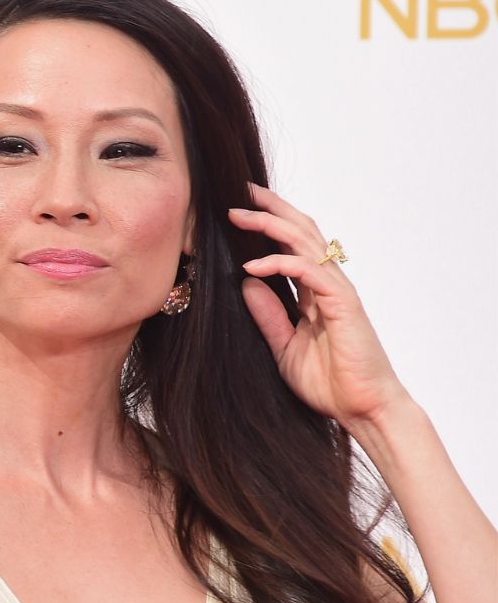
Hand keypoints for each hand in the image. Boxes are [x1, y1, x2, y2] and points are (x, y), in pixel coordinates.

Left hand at [228, 182, 409, 429]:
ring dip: (271, 225)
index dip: (271, 223)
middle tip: (240, 192)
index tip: (242, 208)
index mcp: (314, 293)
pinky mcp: (342, 303)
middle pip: (301, 232)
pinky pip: (308, 271)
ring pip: (304, 243)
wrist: (362, 410)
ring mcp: (337, 291)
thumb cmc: (329, 383)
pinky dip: (279, 263)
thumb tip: (246, 282)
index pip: (293, 245)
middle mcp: (327, 285)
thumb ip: (267, 315)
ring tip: (240, 215)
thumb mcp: (283, 347)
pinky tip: (252, 266)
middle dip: (271, 209)